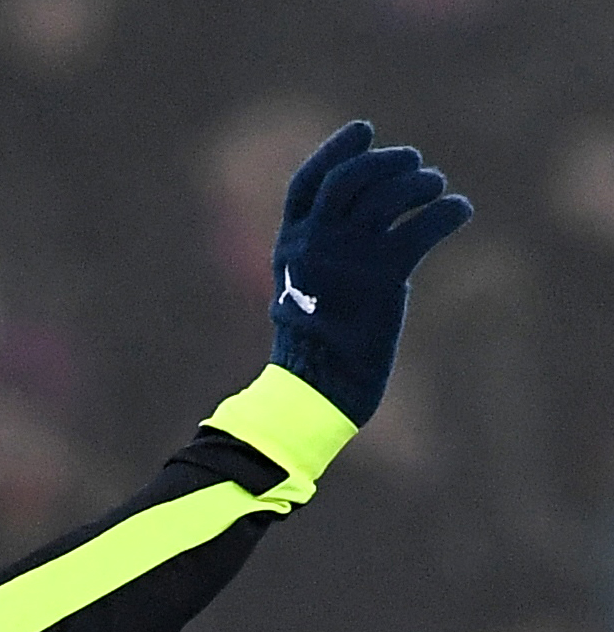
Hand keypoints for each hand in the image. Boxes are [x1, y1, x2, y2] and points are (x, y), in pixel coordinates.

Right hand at [269, 120, 472, 426]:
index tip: (364, 129)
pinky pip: (424, 226)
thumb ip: (322, 252)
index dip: (336, 150)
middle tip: (412, 161)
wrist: (318, 385)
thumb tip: (366, 219)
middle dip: (385, 161)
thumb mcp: (303, 289)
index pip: (309, 182)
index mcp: (289, 245)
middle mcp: (315, 244)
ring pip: (390, 196)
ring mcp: (348, 258)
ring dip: (421, 183)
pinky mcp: (383, 276)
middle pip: (351, 179)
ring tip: (436, 188)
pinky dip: (448, 211)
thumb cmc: (315, 345)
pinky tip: (459, 211)